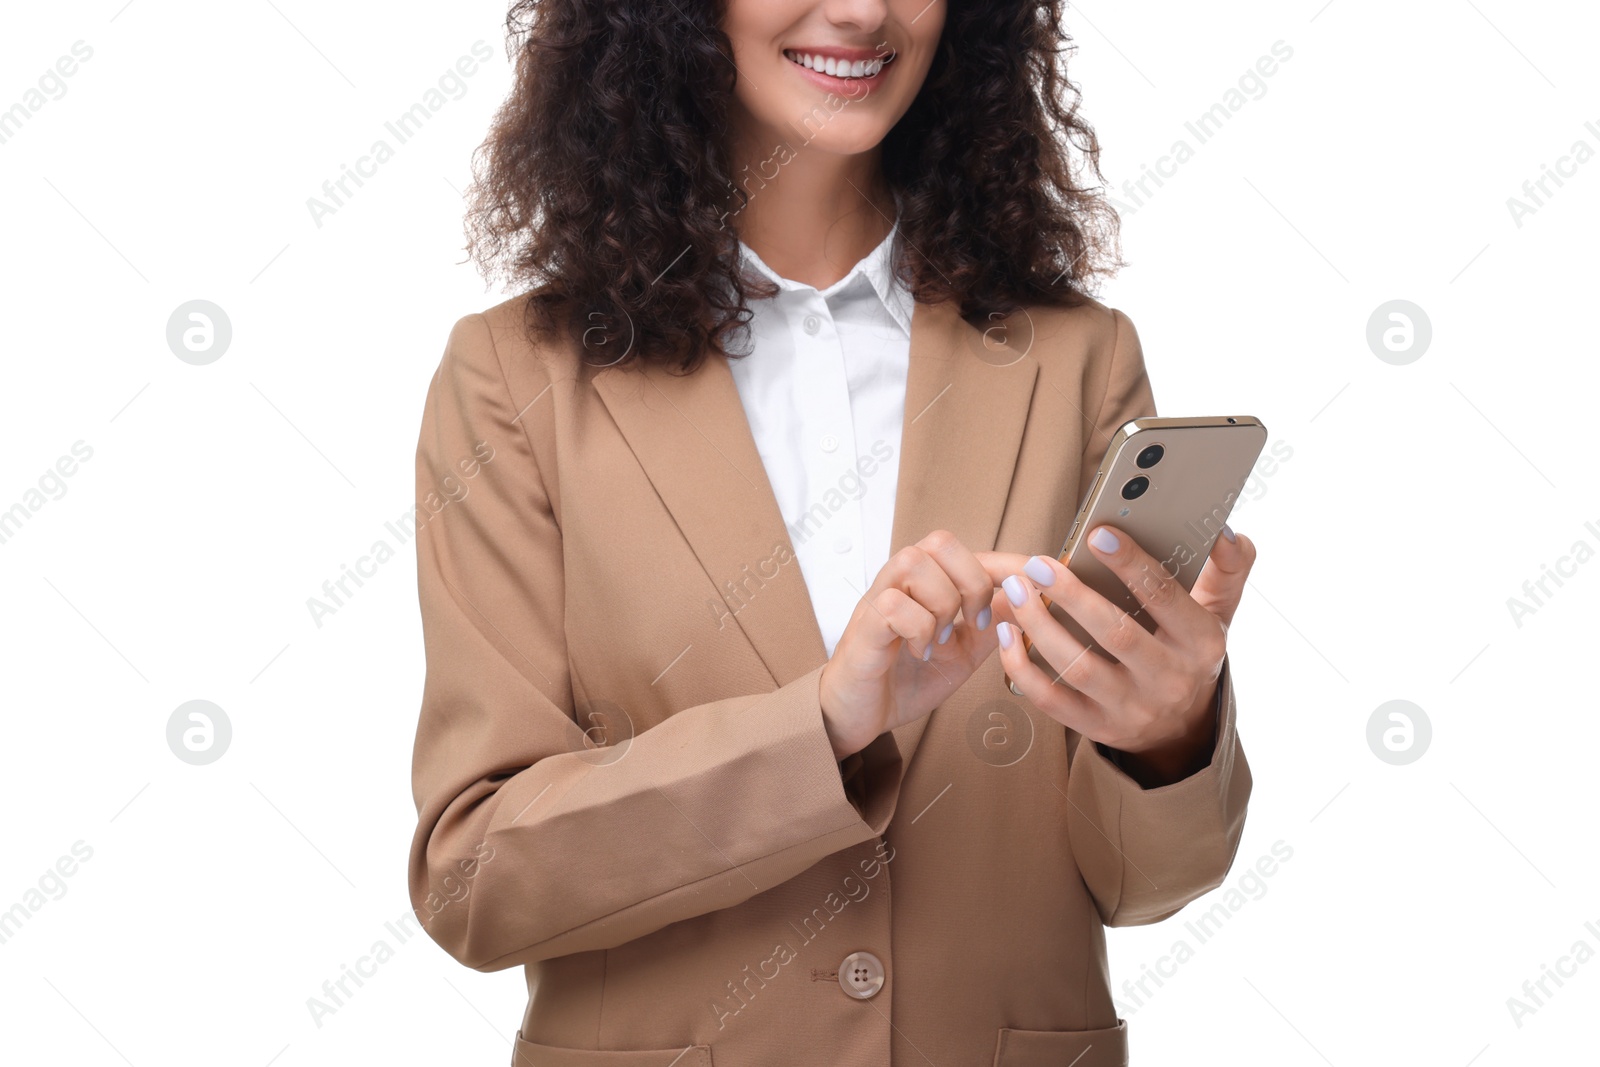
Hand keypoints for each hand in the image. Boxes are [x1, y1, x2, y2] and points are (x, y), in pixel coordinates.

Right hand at [818, 530, 1011, 758]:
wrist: (859, 715)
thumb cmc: (905, 679)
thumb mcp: (963, 652)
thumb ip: (992, 626)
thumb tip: (1031, 598)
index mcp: (927, 584)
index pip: (971, 551)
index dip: (1009, 563)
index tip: (1037, 585)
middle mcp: (900, 582)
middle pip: (940, 542)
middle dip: (972, 582)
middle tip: (975, 622)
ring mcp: (878, 601)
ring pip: (914, 563)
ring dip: (942, 603)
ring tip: (942, 639)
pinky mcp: (863, 628)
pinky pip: (892, 604)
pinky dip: (918, 629)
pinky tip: (920, 652)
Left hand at [982, 524, 1256, 784]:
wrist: (1182, 728)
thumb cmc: (1189, 652)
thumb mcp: (1218, 613)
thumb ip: (1226, 570)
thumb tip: (1228, 532)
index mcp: (1201, 643)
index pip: (1165, 598)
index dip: (1131, 564)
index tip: (1097, 534)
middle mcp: (1169, 679)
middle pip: (1115, 633)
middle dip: (1073, 595)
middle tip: (1039, 564)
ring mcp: (1132, 708)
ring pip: (1079, 667)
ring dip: (1041, 626)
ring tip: (1017, 590)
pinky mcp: (1098, 728)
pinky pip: (1052, 700)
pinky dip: (1023, 667)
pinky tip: (1008, 633)